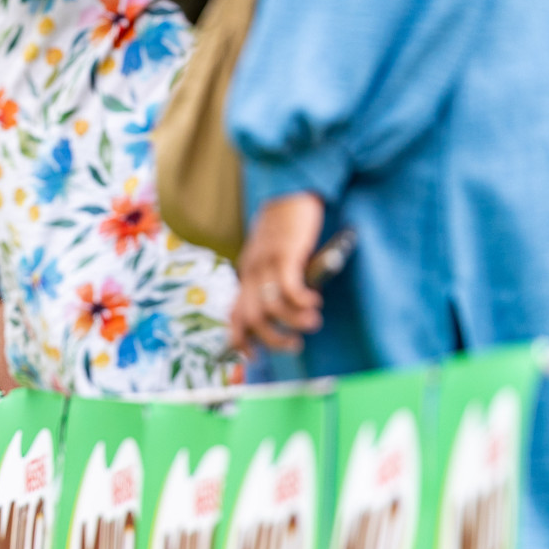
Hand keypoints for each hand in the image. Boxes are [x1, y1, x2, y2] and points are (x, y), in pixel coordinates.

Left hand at [229, 192, 325, 353]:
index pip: (234, 316)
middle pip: (251, 319)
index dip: (240, 341)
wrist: (290, 192)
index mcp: (247, 276)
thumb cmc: (288, 229)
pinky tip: (314, 301)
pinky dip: (300, 301)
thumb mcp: (276, 259)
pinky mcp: (284, 253)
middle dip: (272, 340)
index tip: (255, 356)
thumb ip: (276, 282)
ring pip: (270, 307)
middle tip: (295, 344)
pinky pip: (288, 287)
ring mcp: (265, 263)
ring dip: (292, 322)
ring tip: (312, 322)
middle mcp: (251, 273)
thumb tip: (290, 312)